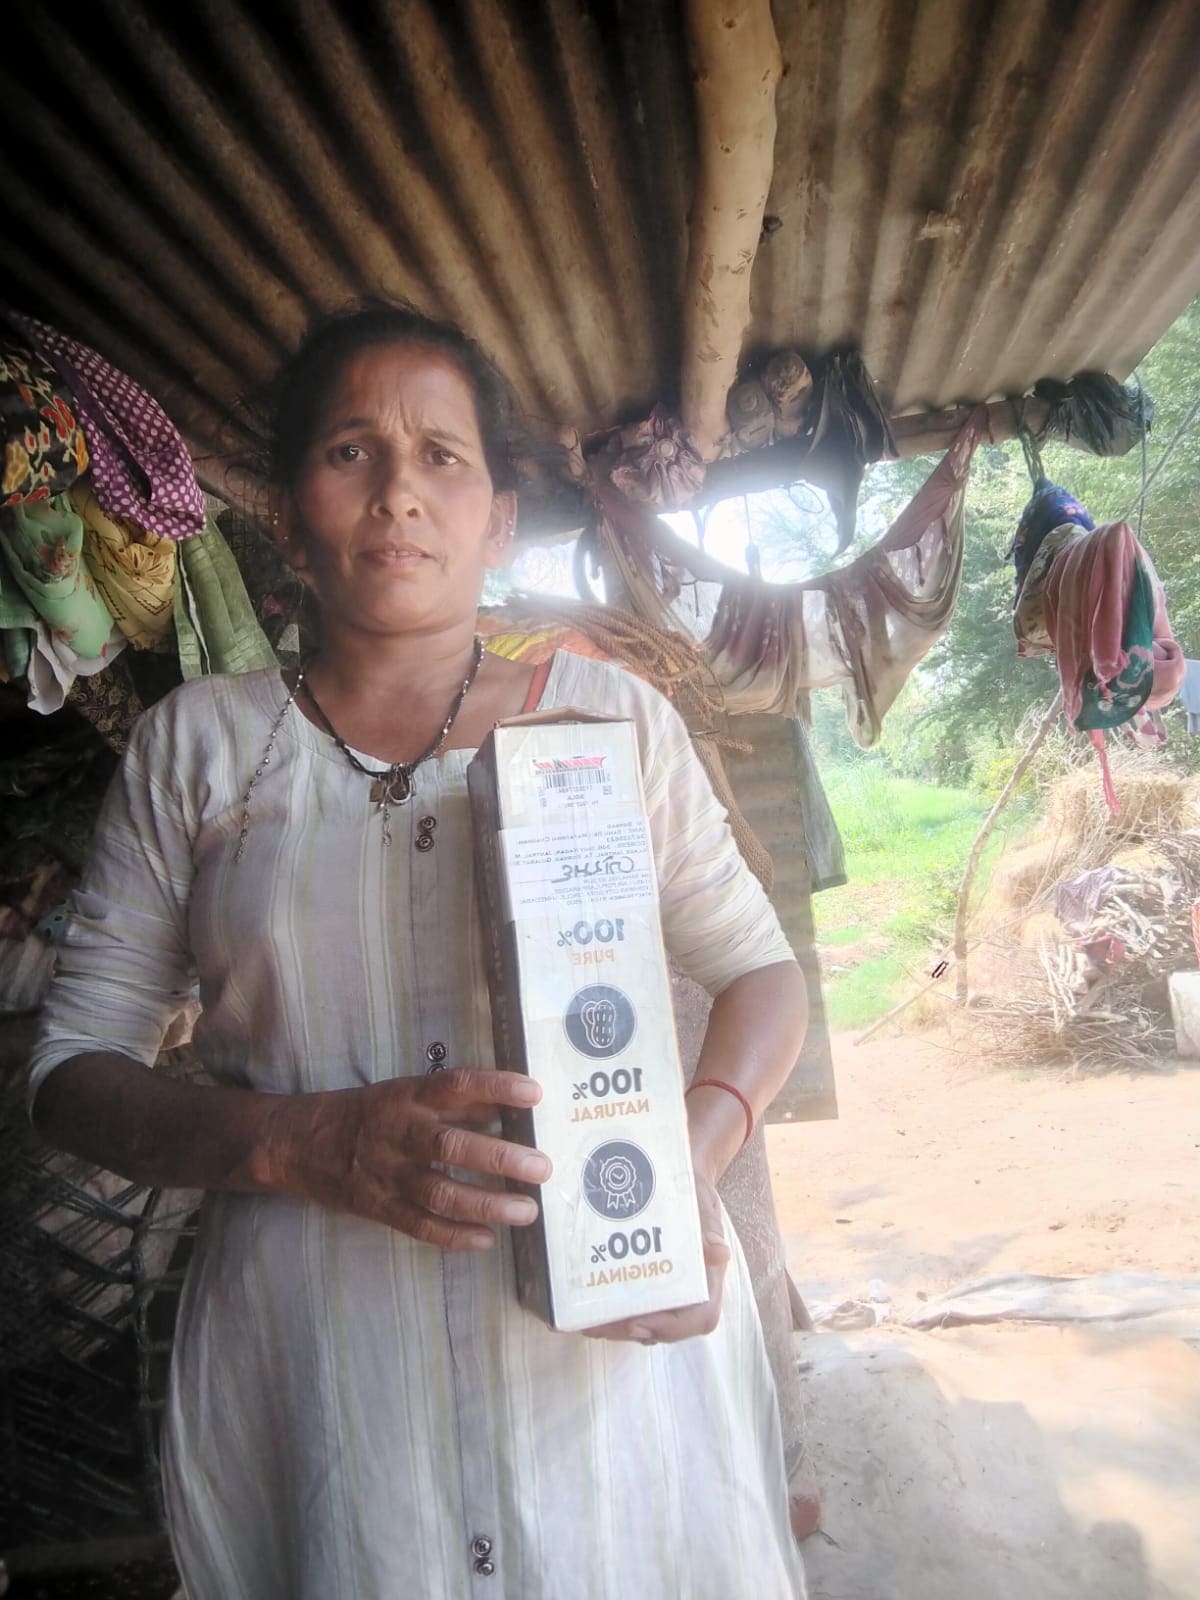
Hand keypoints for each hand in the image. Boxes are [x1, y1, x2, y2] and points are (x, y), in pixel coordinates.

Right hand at [262, 1069, 550, 1250]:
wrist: (298, 1142)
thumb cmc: (366, 1113)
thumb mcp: (406, 1093)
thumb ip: (456, 1101)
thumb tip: (507, 1106)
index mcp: (407, 1096)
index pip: (456, 1085)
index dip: (496, 1087)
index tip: (535, 1093)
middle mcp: (398, 1132)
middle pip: (451, 1145)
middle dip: (500, 1158)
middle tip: (542, 1168)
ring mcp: (386, 1173)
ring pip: (439, 1192)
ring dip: (487, 1204)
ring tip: (527, 1211)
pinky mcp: (377, 1207)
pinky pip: (419, 1226)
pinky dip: (455, 1235)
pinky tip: (486, 1239)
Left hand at [579, 1174, 730, 1344]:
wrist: (682, 1177)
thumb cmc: (695, 1192)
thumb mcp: (702, 1203)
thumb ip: (709, 1226)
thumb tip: (718, 1254)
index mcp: (709, 1276)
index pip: (701, 1317)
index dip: (671, 1327)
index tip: (636, 1322)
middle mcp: (689, 1291)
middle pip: (665, 1328)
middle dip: (629, 1330)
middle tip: (594, 1325)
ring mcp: (668, 1291)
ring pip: (646, 1323)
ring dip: (616, 1327)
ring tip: (584, 1321)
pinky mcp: (648, 1285)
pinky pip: (633, 1307)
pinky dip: (611, 1313)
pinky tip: (583, 1307)